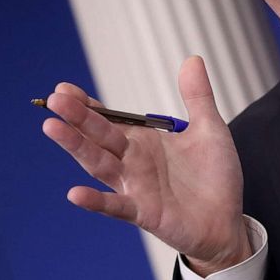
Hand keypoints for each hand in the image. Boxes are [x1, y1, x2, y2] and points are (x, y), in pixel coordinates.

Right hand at [41, 56, 249, 275]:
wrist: (227, 220)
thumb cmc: (214, 176)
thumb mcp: (209, 129)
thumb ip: (198, 97)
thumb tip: (192, 59)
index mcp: (144, 141)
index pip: (109, 120)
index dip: (87, 105)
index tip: (63, 88)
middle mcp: (133, 162)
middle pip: (99, 136)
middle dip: (77, 117)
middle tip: (53, 100)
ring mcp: (135, 187)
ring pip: (100, 164)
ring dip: (76, 147)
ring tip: (52, 128)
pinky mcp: (145, 212)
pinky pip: (117, 206)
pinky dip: (96, 201)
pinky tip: (75, 194)